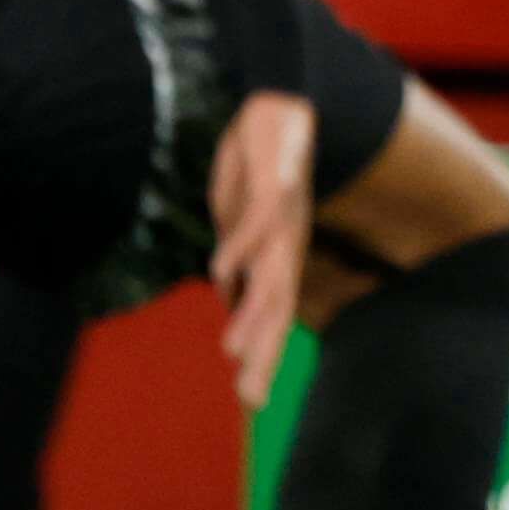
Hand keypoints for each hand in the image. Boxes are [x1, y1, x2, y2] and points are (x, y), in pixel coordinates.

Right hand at [204, 90, 317, 410]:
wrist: (281, 106)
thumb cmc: (261, 170)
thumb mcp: (244, 222)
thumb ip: (242, 261)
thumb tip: (230, 297)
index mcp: (279, 256)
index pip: (274, 316)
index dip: (265, 358)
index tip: (252, 403)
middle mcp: (287, 244)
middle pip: (279, 309)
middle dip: (265, 356)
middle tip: (251, 401)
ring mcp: (284, 217)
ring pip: (271, 273)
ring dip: (253, 313)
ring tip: (236, 351)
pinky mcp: (275, 183)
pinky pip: (260, 220)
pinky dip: (240, 247)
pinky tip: (221, 271)